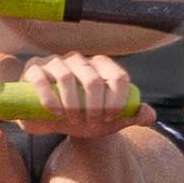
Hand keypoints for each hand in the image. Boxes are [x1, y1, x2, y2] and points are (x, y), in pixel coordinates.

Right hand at [12, 52, 154, 137]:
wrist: (53, 122)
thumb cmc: (84, 117)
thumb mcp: (109, 121)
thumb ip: (131, 116)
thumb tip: (150, 115)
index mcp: (101, 67)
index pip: (118, 76)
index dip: (117, 99)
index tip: (111, 118)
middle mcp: (79, 60)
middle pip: (93, 78)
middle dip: (95, 105)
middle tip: (92, 122)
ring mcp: (55, 62)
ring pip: (67, 75)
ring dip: (73, 103)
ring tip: (74, 120)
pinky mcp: (33, 69)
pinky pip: (41, 78)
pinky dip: (49, 97)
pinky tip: (55, 113)